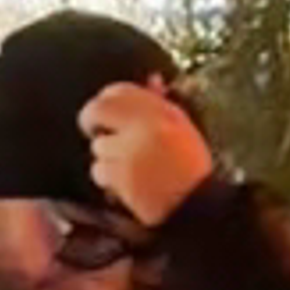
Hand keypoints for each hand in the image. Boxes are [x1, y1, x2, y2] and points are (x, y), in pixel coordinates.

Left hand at [77, 82, 216, 229]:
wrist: (198, 209)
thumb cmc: (191, 170)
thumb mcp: (183, 130)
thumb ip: (162, 105)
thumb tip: (152, 79)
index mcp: (163, 112)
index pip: (119, 91)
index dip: (107, 99)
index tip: (106, 111)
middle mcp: (146, 126)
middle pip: (97, 111)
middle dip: (91, 120)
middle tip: (94, 130)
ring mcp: (131, 151)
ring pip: (98, 147)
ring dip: (107, 158)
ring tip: (128, 168)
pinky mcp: (122, 176)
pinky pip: (100, 171)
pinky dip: (108, 180)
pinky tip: (126, 186)